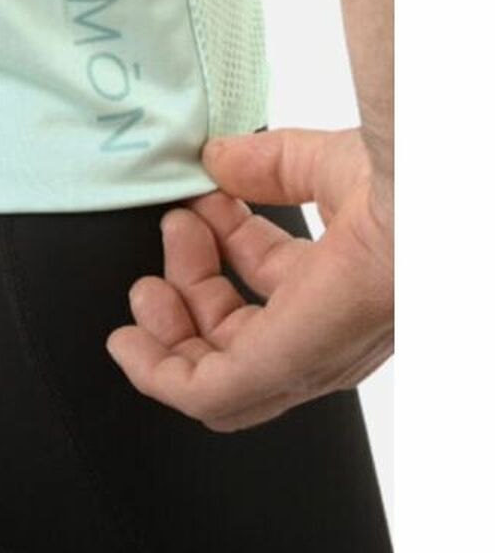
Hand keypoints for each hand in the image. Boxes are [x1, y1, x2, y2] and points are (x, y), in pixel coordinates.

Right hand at [105, 126, 392, 430]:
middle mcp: (325, 326)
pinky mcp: (284, 365)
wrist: (424, 198)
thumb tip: (214, 159)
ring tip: (145, 288)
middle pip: (233, 330)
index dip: (216, 240)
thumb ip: (265, 163)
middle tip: (173, 229)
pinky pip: (208, 393)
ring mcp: (305, 353)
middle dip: (186, 282)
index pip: (265, 280)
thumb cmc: (406, 179)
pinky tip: (129, 347)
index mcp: (344, 280)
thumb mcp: (320, 160)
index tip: (195, 200)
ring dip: (166, 331)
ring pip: (216, 373)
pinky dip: (158, 375)